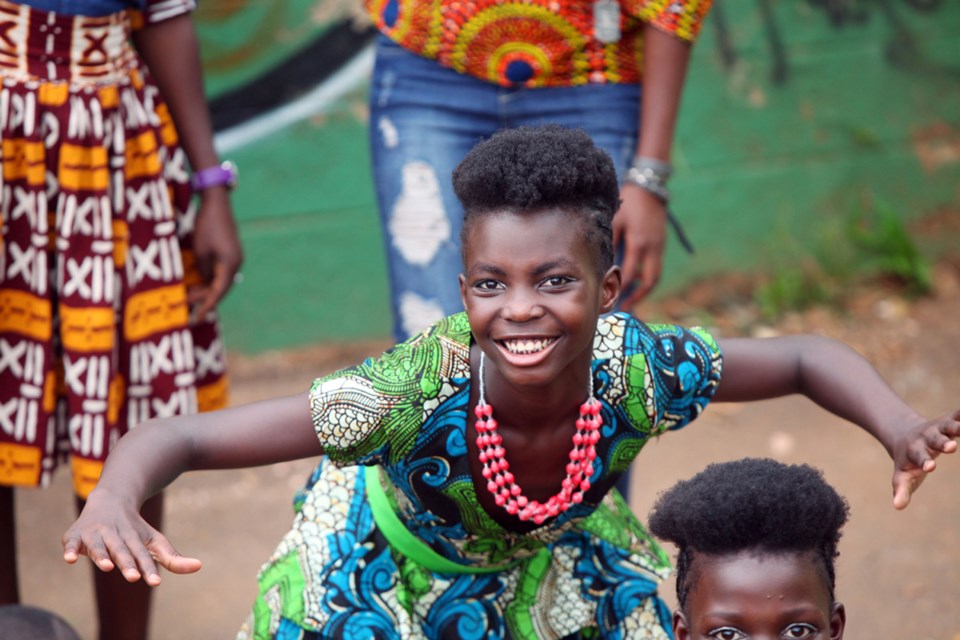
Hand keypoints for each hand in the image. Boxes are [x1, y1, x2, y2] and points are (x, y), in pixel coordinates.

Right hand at [62, 488, 201, 585]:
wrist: (111, 497)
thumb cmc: (135, 529)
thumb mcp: (154, 541)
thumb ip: (172, 558)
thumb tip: (199, 566)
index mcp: (135, 539)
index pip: (143, 556)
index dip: (149, 568)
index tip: (156, 582)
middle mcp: (116, 536)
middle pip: (122, 551)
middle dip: (127, 563)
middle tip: (133, 577)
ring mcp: (95, 534)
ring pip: (99, 546)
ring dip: (101, 555)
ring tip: (106, 566)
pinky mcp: (75, 535)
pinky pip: (71, 543)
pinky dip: (70, 549)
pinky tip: (69, 558)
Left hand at [188, 187, 242, 320]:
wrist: (217, 204)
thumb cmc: (207, 226)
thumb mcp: (201, 251)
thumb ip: (204, 270)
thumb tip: (206, 282)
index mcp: (230, 264)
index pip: (218, 292)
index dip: (207, 305)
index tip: (197, 317)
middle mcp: (236, 264)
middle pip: (221, 288)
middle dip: (205, 297)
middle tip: (186, 305)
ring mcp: (234, 258)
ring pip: (220, 280)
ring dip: (206, 288)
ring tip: (189, 294)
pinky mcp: (230, 253)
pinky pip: (220, 272)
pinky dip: (209, 279)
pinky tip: (197, 282)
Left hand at [613, 183, 666, 307]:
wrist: (649, 188)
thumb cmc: (628, 203)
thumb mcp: (616, 220)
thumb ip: (610, 242)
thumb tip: (602, 263)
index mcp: (638, 243)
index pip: (629, 274)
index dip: (621, 289)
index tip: (611, 299)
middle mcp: (652, 248)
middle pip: (650, 281)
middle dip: (638, 297)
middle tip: (625, 309)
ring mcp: (660, 246)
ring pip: (656, 276)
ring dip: (645, 290)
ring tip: (632, 300)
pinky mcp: (661, 243)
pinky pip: (656, 266)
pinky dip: (647, 277)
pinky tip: (636, 282)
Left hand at [889, 409, 959, 508]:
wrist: (904, 435)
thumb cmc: (907, 462)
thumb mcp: (903, 476)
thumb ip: (901, 490)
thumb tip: (897, 507)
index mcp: (914, 452)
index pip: (919, 458)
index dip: (924, 462)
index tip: (930, 467)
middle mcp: (925, 438)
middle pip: (934, 440)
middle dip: (942, 443)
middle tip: (951, 447)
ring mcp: (937, 428)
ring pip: (947, 426)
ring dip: (957, 427)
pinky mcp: (948, 421)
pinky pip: (957, 416)